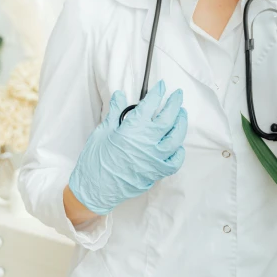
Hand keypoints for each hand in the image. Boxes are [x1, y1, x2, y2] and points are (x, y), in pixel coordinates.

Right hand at [68, 80, 186, 214]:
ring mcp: (154, 159)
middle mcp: (147, 143)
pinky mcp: (156, 173)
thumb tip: (119, 95)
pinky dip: (178, 151)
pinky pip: (174, 162)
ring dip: (181, 124)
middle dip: (175, 104)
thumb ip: (115, 112)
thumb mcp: (102, 132)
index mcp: (133, 130)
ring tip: (181, 114)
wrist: (94, 190)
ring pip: (176, 138)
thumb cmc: (95, 161)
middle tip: (178, 95)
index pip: (150, 106)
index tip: (161, 87)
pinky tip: (177, 144)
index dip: (158, 94)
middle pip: (168, 118)